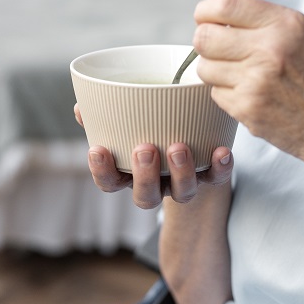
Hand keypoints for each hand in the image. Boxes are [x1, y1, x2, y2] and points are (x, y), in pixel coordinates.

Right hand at [74, 104, 232, 209]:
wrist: (190, 139)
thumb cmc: (147, 128)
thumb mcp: (123, 124)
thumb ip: (101, 116)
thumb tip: (82, 106)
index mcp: (129, 174)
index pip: (110, 182)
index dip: (102, 171)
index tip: (98, 149)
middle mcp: (156, 184)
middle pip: (146, 197)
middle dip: (144, 176)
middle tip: (145, 149)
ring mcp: (182, 183)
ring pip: (182, 193)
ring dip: (180, 172)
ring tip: (178, 147)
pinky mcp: (210, 176)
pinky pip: (217, 179)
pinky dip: (220, 167)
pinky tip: (222, 151)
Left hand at [192, 0, 303, 164]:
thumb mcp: (303, 34)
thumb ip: (262, 13)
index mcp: (285, 23)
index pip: (224, 5)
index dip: (206, 11)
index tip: (208, 19)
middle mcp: (270, 48)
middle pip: (204, 37)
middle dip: (206, 42)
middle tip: (220, 50)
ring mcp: (257, 81)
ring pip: (204, 67)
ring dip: (215, 71)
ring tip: (240, 74)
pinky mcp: (248, 109)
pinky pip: (215, 94)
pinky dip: (227, 95)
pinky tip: (250, 95)